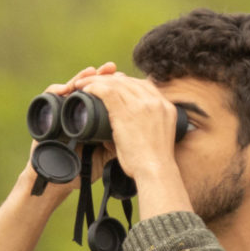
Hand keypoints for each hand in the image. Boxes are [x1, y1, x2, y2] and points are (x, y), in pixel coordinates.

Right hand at [19, 63, 118, 197]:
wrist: (58, 182)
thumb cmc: (82, 170)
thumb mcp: (107, 152)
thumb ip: (121, 137)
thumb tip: (141, 123)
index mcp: (93, 118)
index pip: (105, 95)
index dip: (115, 85)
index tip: (126, 77)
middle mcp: (77, 111)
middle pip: (89, 86)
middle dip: (100, 76)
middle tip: (110, 68)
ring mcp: (61, 112)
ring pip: (70, 87)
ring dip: (80, 78)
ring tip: (90, 72)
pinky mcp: (44, 116)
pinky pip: (50, 96)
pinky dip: (57, 89)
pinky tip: (67, 88)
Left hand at [64, 72, 179, 182]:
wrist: (156, 171)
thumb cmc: (153, 163)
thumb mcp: (156, 137)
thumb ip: (146, 126)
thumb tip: (124, 127)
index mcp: (166, 106)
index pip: (143, 85)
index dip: (125, 83)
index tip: (111, 86)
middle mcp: (156, 101)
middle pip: (129, 81)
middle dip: (108, 79)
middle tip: (93, 82)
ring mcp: (142, 105)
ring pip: (116, 83)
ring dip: (97, 81)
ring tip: (83, 84)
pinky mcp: (127, 112)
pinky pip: (107, 92)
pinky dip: (94, 87)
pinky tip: (86, 89)